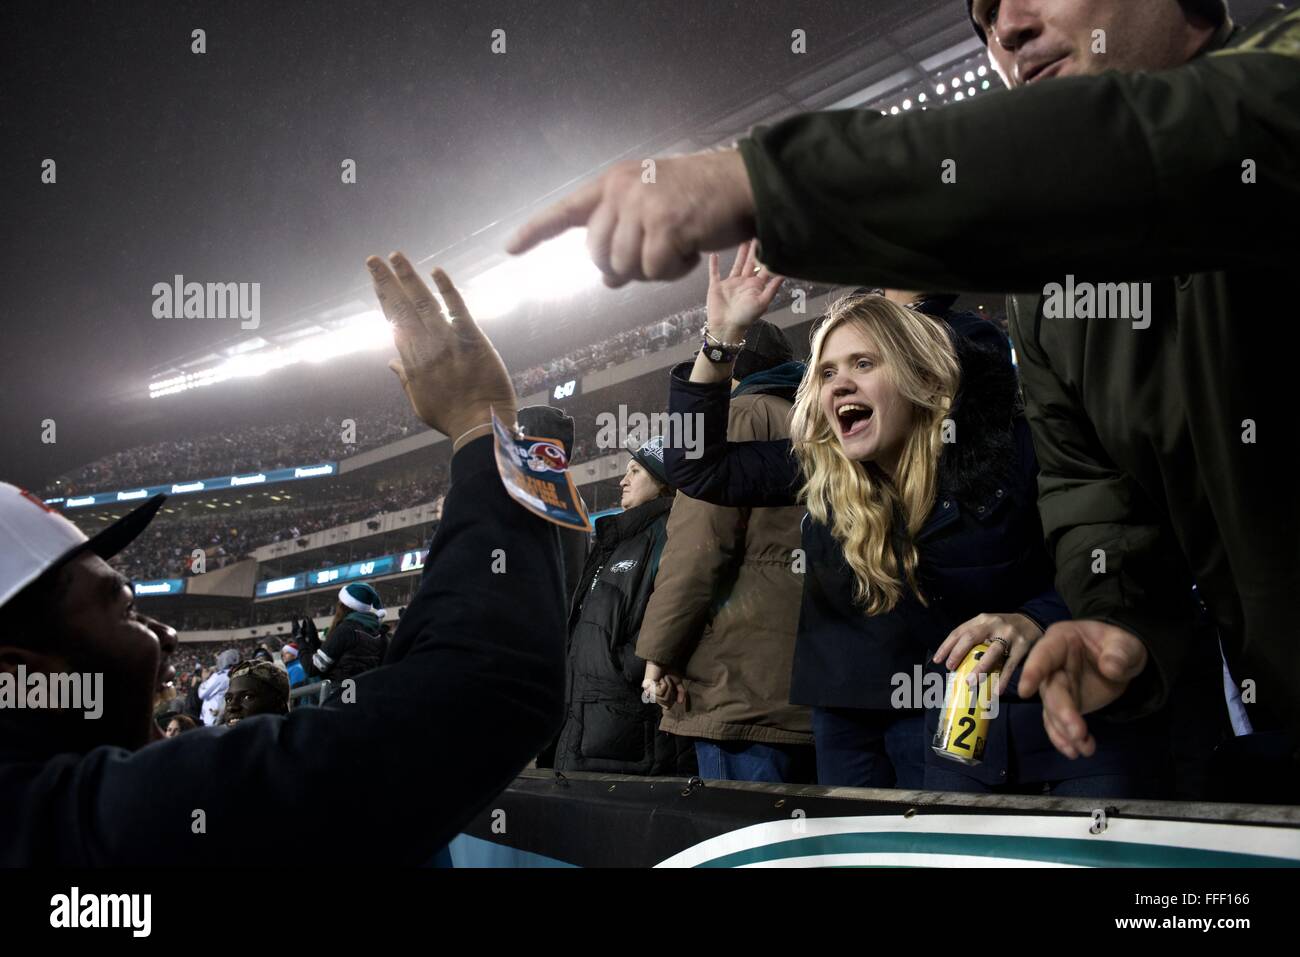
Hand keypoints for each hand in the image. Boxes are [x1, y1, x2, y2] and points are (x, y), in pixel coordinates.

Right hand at [367, 253, 516, 444]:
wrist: (481, 426)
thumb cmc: (453, 419)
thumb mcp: (420, 403)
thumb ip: (405, 380)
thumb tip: (390, 363)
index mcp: (412, 363)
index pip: (394, 323)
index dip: (385, 300)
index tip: (376, 281)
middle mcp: (425, 348)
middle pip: (402, 308)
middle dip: (387, 282)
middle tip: (373, 260)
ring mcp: (448, 342)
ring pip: (424, 303)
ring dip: (409, 277)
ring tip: (396, 256)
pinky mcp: (472, 339)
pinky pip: (458, 310)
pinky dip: (447, 289)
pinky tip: (436, 271)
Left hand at [506, 150, 756, 286]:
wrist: (742, 184)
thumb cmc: (700, 200)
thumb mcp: (653, 211)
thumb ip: (625, 238)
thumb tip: (608, 280)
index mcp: (613, 183)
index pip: (566, 211)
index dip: (536, 232)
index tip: (509, 250)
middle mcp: (620, 190)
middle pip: (598, 255)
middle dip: (624, 268)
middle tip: (657, 257)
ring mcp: (641, 206)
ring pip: (625, 267)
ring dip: (653, 272)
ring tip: (678, 249)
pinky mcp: (664, 225)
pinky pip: (653, 271)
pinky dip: (674, 272)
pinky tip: (691, 251)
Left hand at [642, 661, 684, 707]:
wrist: (663, 660)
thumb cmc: (669, 670)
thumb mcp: (677, 683)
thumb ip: (680, 693)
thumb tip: (681, 702)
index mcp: (658, 696)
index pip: (667, 707)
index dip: (673, 699)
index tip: (672, 688)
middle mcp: (652, 696)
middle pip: (666, 704)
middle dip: (671, 692)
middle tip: (668, 681)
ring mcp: (649, 692)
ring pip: (664, 699)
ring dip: (668, 687)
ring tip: (665, 678)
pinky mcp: (648, 687)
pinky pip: (661, 692)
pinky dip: (665, 684)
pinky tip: (661, 678)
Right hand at [707, 240, 783, 341]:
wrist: (726, 327)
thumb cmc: (745, 318)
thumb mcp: (762, 302)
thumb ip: (772, 287)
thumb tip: (783, 273)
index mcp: (755, 285)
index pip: (762, 266)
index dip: (766, 254)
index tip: (769, 240)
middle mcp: (744, 282)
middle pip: (750, 262)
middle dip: (754, 249)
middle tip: (756, 232)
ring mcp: (730, 283)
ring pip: (735, 264)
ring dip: (739, 252)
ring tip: (741, 238)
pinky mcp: (717, 286)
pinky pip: (715, 272)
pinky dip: (714, 264)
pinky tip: (714, 253)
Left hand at [933, 612, 1042, 695]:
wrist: (1033, 621)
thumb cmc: (1004, 628)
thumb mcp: (988, 624)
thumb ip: (974, 636)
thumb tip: (954, 659)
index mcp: (982, 619)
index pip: (960, 631)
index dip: (947, 646)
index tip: (938, 660)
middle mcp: (994, 624)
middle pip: (972, 637)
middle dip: (958, 653)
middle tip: (951, 668)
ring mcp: (1009, 635)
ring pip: (992, 652)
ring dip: (980, 668)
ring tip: (970, 683)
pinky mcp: (1022, 647)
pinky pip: (1010, 665)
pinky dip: (1002, 679)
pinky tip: (996, 691)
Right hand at [1017, 620, 1149, 758]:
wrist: (1121, 660)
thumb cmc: (1117, 644)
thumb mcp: (1125, 643)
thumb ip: (1119, 652)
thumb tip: (1110, 668)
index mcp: (1060, 642)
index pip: (1043, 655)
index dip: (1032, 672)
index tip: (1025, 691)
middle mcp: (1051, 666)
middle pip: (1050, 691)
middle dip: (1061, 713)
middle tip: (1078, 733)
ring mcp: (1057, 688)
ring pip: (1052, 711)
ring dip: (1064, 731)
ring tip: (1085, 748)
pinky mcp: (1064, 706)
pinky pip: (1058, 724)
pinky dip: (1065, 739)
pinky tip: (1078, 751)